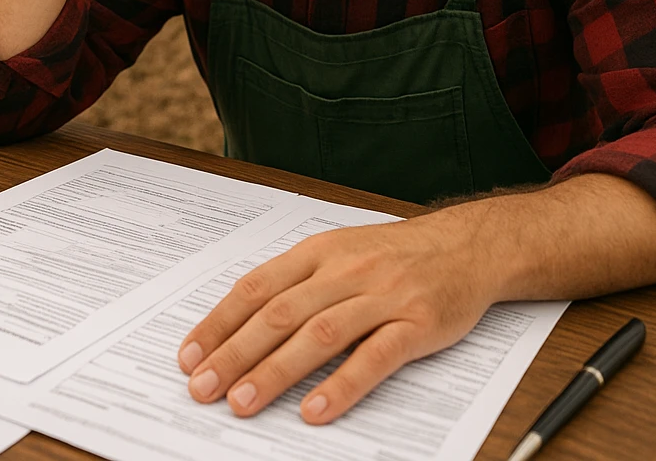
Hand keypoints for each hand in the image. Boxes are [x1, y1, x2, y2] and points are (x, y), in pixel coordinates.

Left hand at [177, 210, 496, 423]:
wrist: (464, 245)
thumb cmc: (392, 253)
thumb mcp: (338, 250)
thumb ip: (296, 281)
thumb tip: (242, 322)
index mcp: (318, 251)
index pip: (257, 287)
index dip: (220, 322)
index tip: (190, 355)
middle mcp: (344, 270)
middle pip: (280, 314)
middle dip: (235, 353)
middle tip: (203, 388)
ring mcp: (381, 296)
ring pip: (319, 335)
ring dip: (276, 372)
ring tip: (243, 403)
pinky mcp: (416, 324)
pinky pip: (374, 357)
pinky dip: (342, 384)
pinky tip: (314, 409)